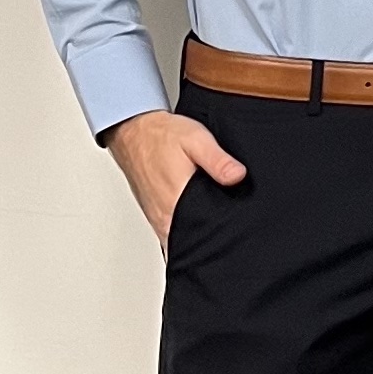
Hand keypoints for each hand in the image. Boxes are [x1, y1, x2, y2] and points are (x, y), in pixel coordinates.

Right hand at [105, 109, 246, 254]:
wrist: (134, 130)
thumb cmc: (162, 136)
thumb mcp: (196, 140)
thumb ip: (218, 160)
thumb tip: (238, 177)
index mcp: (176, 205)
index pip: (201, 239)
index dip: (220, 241)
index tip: (236, 236)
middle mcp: (164, 218)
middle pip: (193, 243)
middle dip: (212, 242)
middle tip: (232, 231)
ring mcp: (159, 219)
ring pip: (182, 240)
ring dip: (199, 236)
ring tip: (219, 225)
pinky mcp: (157, 214)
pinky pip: (174, 231)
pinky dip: (187, 229)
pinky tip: (200, 217)